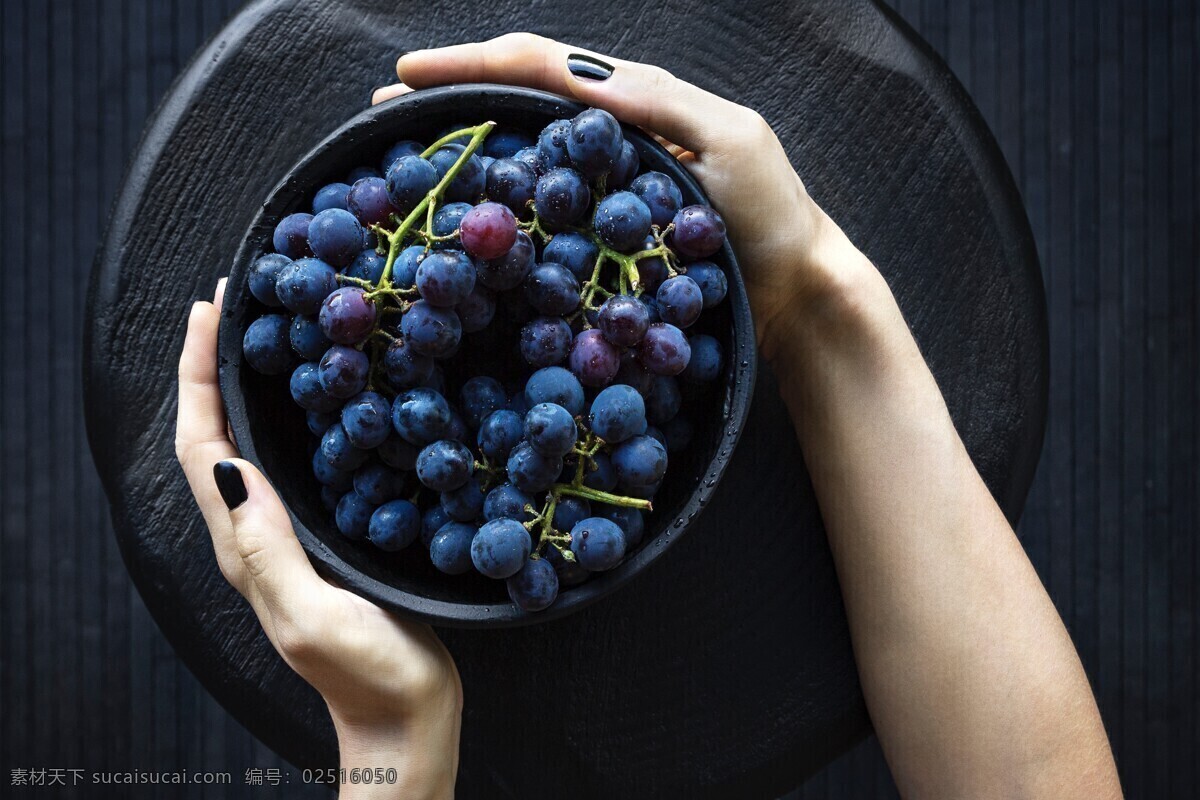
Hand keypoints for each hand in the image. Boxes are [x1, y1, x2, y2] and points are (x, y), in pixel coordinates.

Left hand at [175, 280, 460, 799]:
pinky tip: (316, 398)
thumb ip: (267, 547)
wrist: (404, 715)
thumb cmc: (365, 671)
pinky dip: (285, 419)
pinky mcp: (319, 538)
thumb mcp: (311, 614)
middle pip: (212, 435)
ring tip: (264, 333)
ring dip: (242, 387)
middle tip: (233, 302)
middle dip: (211, 366)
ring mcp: (286, 536)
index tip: (210, 312)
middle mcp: (254, 534)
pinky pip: (287, 464)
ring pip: (246, 446)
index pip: (200, 445)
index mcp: (243, 546)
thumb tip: (228, 463)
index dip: (197, 376)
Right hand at [373, 33, 870, 354]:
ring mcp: (605, 187)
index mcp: (636, 101)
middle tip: (382, 114)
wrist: (796, 290)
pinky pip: (543, 213)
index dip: (471, 65)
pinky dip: (498, 207)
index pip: (540, 66)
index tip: (408, 76)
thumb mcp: (730, 141)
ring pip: (522, 155)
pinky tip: (467, 220)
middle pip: (516, 103)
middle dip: (449, 99)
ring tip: (404, 159)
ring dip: (462, 149)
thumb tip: (580, 81)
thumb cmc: (773, 216)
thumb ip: (660, 106)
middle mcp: (611, 136)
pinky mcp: (606, 235)